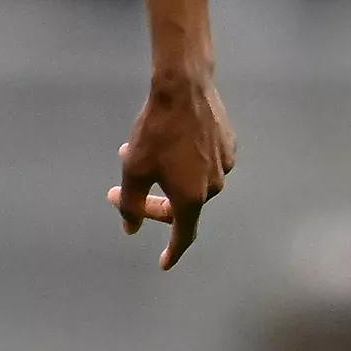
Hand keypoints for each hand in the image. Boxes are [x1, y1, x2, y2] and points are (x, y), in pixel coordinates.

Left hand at [107, 72, 235, 269]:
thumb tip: (131, 228)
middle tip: (121, 191)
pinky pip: (203, 162)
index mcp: (191, 198)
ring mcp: (225, 165)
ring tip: (136, 152)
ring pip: (190, 180)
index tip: (164, 263)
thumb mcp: (134, 169)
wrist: (185, 87)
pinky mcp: (229, 144)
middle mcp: (214, 186)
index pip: (183, 235)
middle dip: (150, 201)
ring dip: (164, 175)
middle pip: (180, 205)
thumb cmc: (156, 131)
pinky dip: (184, 160)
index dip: (173, 251)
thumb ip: (131, 204)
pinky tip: (168, 141)